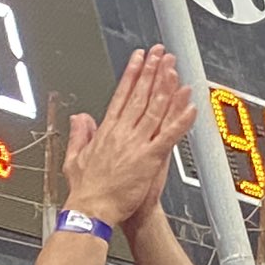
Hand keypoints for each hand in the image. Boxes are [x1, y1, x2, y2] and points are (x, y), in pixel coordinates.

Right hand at [60, 46, 197, 230]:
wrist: (91, 211)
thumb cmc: (86, 190)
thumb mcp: (74, 157)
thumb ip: (79, 134)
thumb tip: (80, 118)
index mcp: (106, 131)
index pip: (121, 95)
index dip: (132, 74)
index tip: (140, 58)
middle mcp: (122, 132)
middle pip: (140, 95)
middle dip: (151, 72)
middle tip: (161, 53)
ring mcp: (137, 143)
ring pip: (155, 109)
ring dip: (166, 87)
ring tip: (173, 68)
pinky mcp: (149, 158)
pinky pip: (169, 135)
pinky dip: (180, 120)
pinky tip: (190, 107)